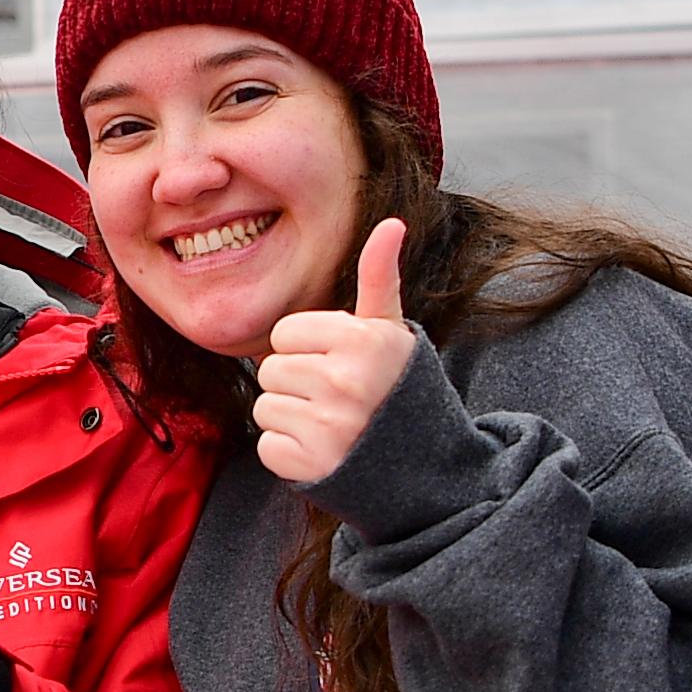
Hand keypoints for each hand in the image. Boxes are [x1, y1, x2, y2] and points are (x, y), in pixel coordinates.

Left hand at [252, 220, 419, 486]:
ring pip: (265, 407)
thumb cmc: (397, 390)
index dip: (308, 349)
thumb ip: (379, 277)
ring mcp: (328, 426)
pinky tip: (324, 451)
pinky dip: (290, 453)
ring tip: (332, 424)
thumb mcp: (391, 331)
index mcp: (363, 341)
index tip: (339, 364)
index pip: (286, 334)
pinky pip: (267, 446)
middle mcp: (345, 381)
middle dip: (298, 383)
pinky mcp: (311, 465)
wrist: (427, 469)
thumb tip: (392, 222)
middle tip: (338, 399)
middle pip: (271, 370)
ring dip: (291, 418)